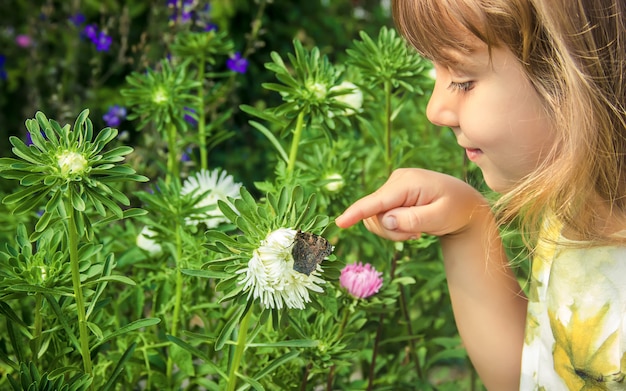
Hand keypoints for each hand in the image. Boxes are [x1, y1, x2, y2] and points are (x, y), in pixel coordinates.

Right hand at [335, 168, 488, 240]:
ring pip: (375, 217)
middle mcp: (396, 180)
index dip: (357, 212)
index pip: (377, 200)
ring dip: (392, 231)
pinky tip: (411, 226)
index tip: (339, 223)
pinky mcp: (391, 194)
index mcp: (408, 182)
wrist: (465, 203)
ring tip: (416, 231)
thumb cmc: (456, 210)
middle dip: (390, 232)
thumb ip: (414, 220)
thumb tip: (386, 221)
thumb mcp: (440, 217)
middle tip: (415, 237)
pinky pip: (380, 216)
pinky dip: (393, 227)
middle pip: (375, 214)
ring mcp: (393, 186)